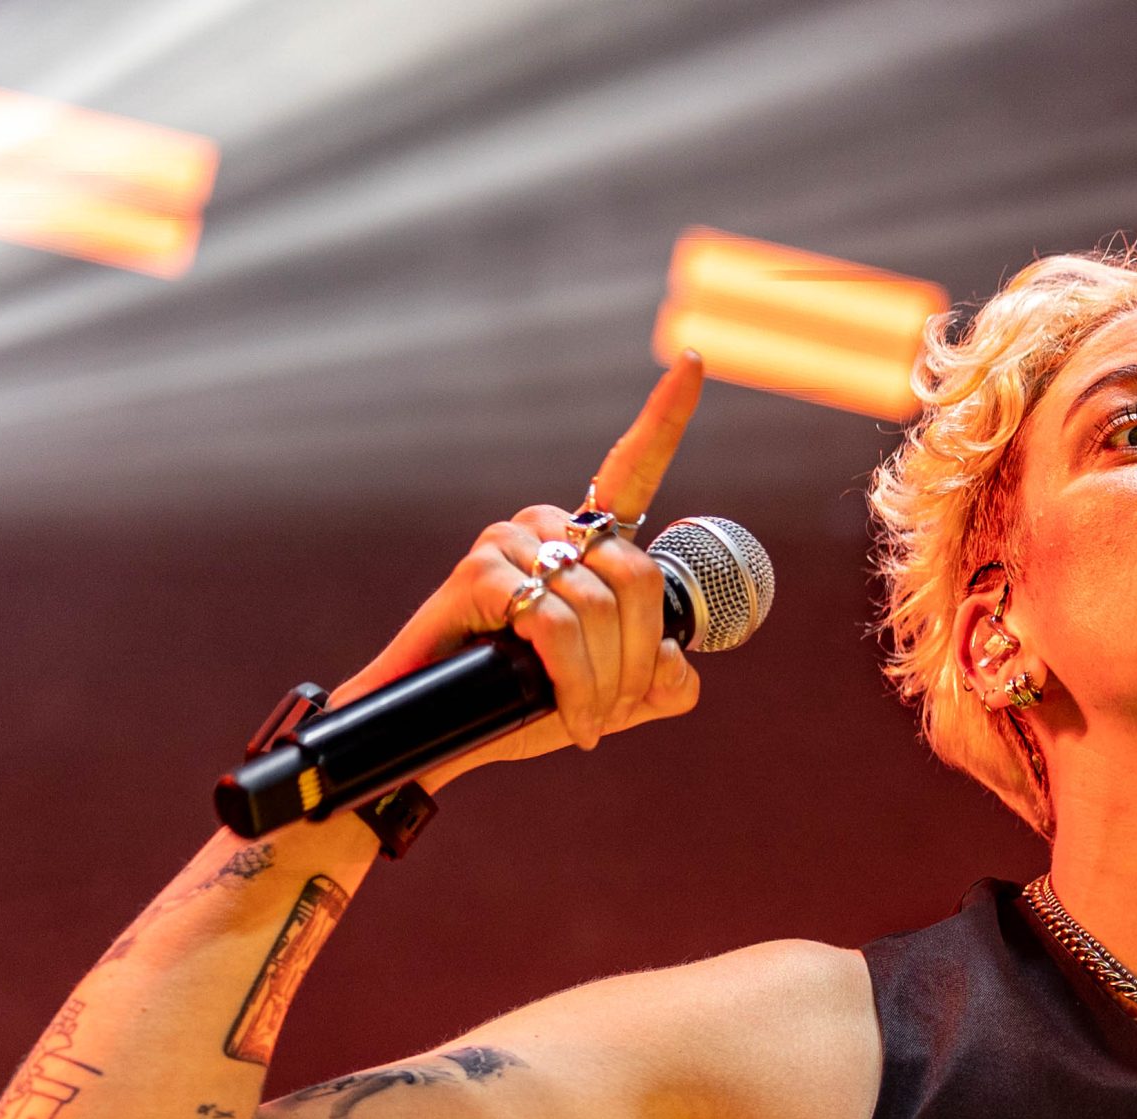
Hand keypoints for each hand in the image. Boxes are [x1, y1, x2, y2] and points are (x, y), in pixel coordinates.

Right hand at [327, 351, 707, 783]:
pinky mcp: (477, 573)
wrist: (443, 740)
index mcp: (583, 543)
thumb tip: (679, 669)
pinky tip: (567, 714)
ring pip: (598, 607)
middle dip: (637, 661)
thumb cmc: (521, 709)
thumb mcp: (611, 700)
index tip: (694, 360)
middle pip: (635, 578)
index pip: (631, 471)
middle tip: (616, 711)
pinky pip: (555, 623)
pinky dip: (575, 681)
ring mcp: (507, 543)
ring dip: (605, 681)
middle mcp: (546, 527)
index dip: (664, 419)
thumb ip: (658, 684)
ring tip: (586, 720)